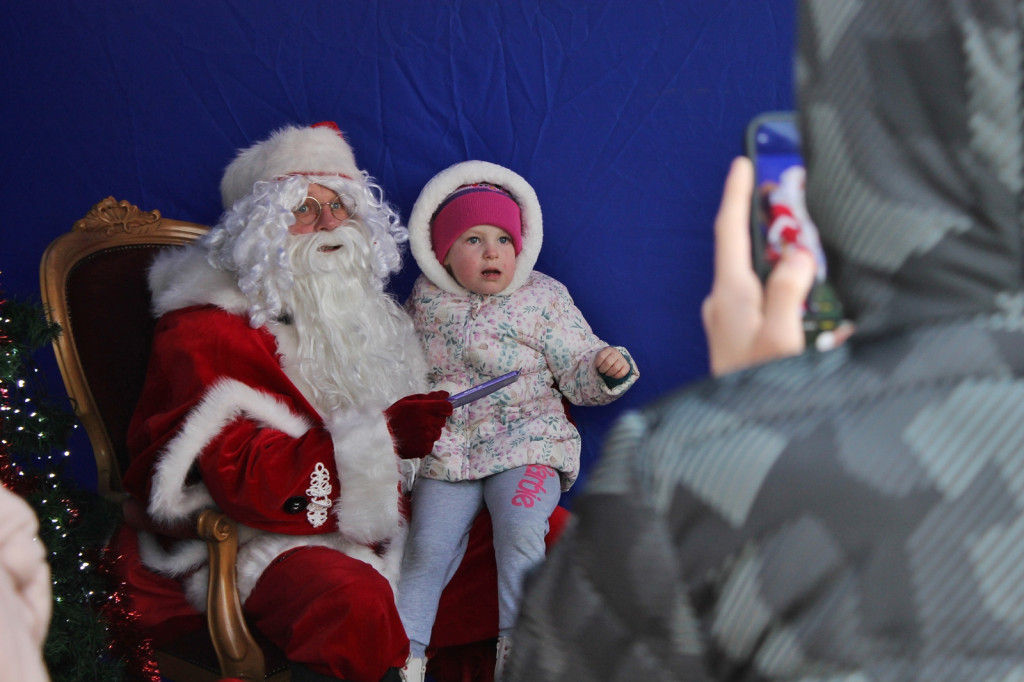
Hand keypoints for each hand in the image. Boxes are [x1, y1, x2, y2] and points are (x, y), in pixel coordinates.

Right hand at [384, 391, 452, 458]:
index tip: (442, 409)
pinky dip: (424, 443)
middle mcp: (427, 422)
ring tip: (415, 431)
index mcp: (423, 408)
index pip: (447, 407)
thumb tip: (445, 394)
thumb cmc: (394, 416)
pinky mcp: (424, 448)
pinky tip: (413, 439)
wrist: (381, 436)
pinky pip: (431, 445)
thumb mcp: (409, 402)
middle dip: (434, 420)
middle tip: (420, 421)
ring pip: (437, 433)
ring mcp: (426, 436)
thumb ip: (429, 397)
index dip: (445, 408)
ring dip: (429, 432)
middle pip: (442, 421)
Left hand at [595, 347, 629, 378]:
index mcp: (608, 349)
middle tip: (602, 371)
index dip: (597, 364)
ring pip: (615, 367)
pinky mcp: (627, 366)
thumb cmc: (604, 361)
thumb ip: (597, 360)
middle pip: (608, 362)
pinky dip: (616, 376)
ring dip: (609, 373)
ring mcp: (622, 359)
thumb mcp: (600, 358)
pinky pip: (622, 373)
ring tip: (607, 373)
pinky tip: (613, 375)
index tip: (597, 366)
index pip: (601, 356)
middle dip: (603, 369)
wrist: (615, 361)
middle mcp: (616, 353)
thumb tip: (593, 367)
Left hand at [701, 156, 815, 375]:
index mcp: (730, 293)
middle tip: (792, 200)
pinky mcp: (741, 339)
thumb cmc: (756, 385)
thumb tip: (799, 254)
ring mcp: (730, 322)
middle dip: (769, 225)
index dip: (737, 194)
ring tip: (814, 251)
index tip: (742, 162)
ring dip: (783, 261)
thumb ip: (789, 289)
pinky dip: (787, 292)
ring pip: (760, 276)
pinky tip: (815, 304)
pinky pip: (766, 303)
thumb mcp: (780, 336)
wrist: (740, 433)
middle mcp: (724, 303)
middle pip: (746, 250)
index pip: (729, 231)